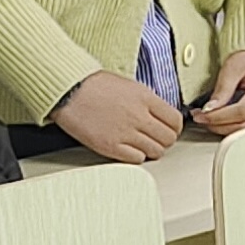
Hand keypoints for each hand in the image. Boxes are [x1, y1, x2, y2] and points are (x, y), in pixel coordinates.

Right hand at [51, 71, 184, 162]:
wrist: (69, 90)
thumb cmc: (94, 85)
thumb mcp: (129, 85)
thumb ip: (146, 101)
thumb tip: (158, 115)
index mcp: (145, 98)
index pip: (175, 120)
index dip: (174, 127)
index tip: (169, 129)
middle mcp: (139, 116)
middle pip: (168, 138)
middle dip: (165, 140)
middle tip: (157, 139)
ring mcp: (126, 133)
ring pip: (156, 151)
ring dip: (152, 150)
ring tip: (143, 145)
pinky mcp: (111, 147)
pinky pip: (137, 159)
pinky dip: (137, 157)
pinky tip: (130, 149)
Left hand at [191, 47, 244, 133]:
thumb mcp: (233, 67)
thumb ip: (223, 88)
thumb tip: (209, 109)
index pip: (241, 111)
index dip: (219, 116)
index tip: (201, 115)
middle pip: (242, 125)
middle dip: (217, 124)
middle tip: (200, 117)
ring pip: (243, 132)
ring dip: (222, 128)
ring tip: (208, 118)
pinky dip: (231, 128)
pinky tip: (221, 120)